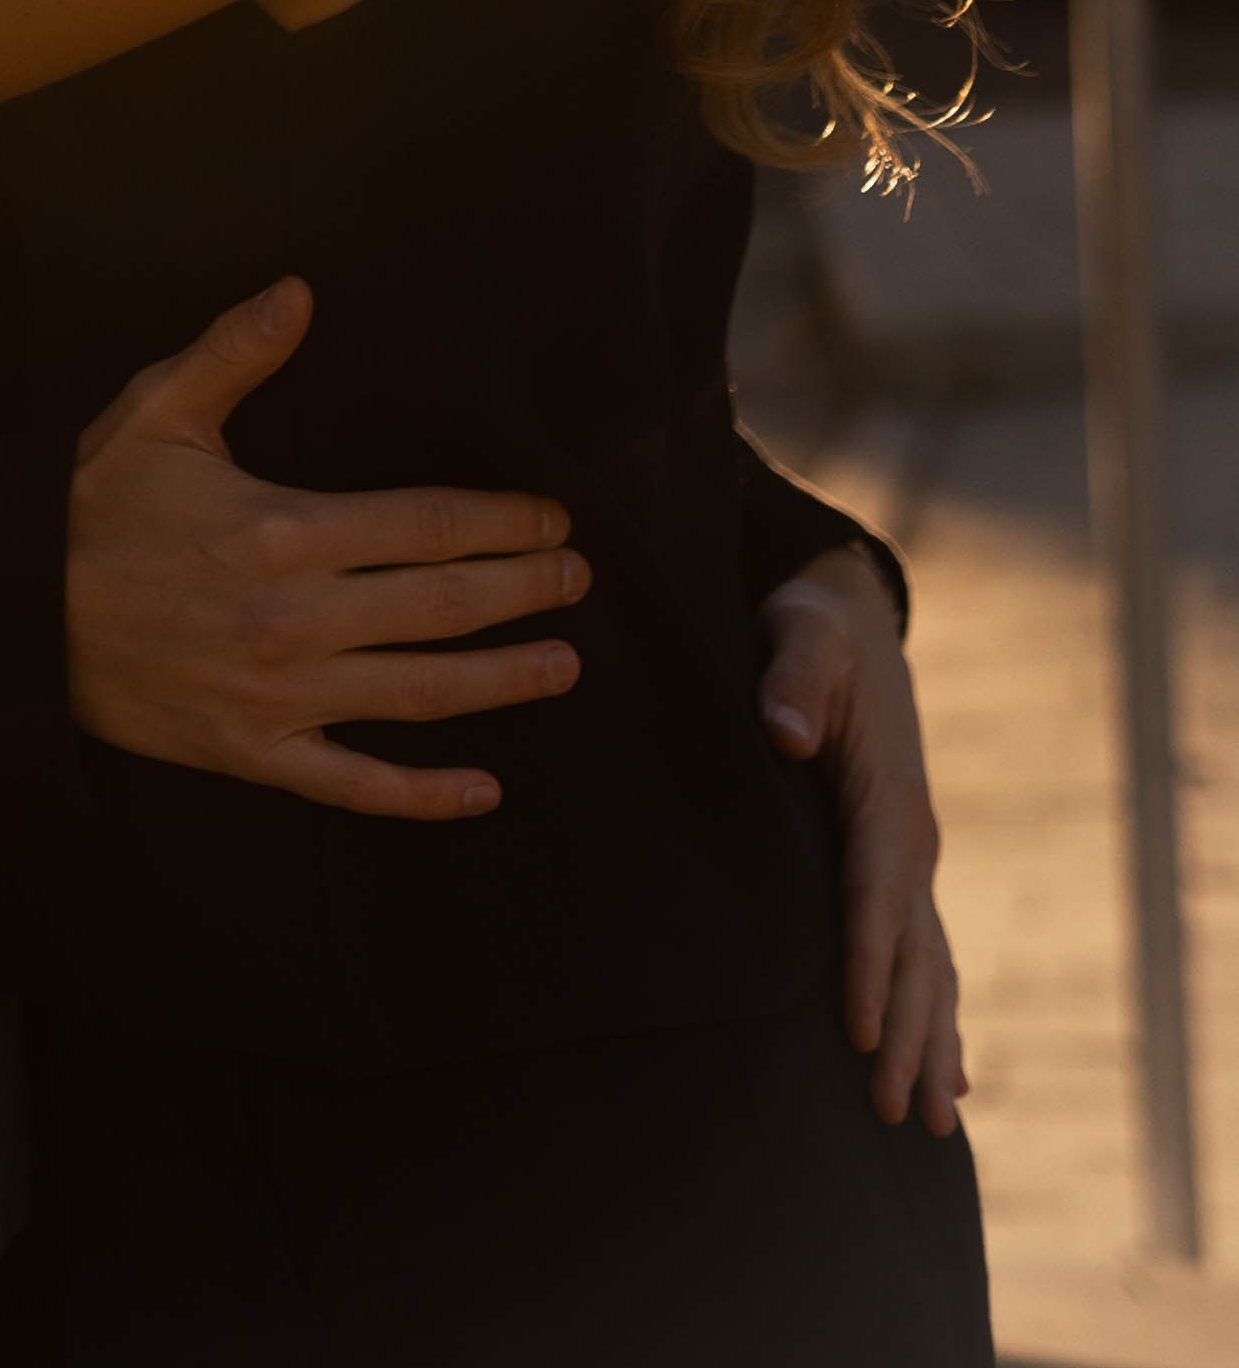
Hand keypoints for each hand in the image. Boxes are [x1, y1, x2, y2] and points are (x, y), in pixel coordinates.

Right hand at [66, 275, 588, 819]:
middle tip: (578, 581)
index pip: (428, 526)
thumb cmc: (90, 508)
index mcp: (288, 531)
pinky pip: (355, 784)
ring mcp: (281, 696)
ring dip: (502, 679)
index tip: (553, 521)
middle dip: (524, 592)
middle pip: (443, 606)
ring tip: (561, 665)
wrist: (16, 615)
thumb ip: (235, 351)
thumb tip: (300, 291)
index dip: (504, 525)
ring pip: (420, 695)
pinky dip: (425, 794)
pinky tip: (483, 787)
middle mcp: (299, 620)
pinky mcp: (254, 753)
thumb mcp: (158, 412)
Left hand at [759, 545, 966, 1132]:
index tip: (858, 1033)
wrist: (850, 618)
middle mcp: (911, 838)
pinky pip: (923, 951)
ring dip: (930, 1043)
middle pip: (912, 953)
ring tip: (931, 1121)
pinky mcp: (898, 862)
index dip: (866, 964)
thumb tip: (789, 732)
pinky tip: (950, 1073)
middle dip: (907, 1035)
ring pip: (929, 967)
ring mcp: (912, 856)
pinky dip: (936, 1014)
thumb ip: (793, 677)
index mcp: (886, 795)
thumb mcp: (801, 632)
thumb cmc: (814, 628)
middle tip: (898, 1114)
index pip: (874, 893)